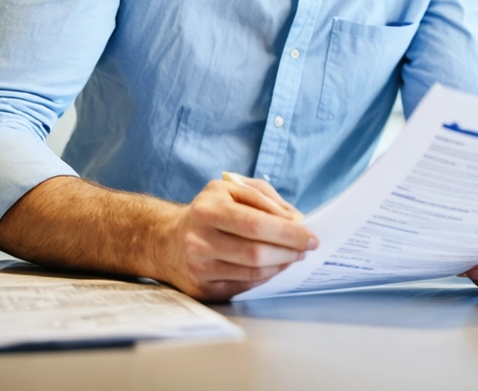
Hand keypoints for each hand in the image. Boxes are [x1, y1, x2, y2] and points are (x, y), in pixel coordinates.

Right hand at [157, 174, 317, 301]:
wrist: (166, 240)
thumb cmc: (208, 210)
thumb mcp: (231, 189)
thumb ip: (265, 198)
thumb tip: (295, 220)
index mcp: (208, 210)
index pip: (256, 224)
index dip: (288, 233)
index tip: (311, 237)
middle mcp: (199, 240)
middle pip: (256, 253)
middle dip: (290, 251)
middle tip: (307, 247)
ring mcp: (199, 268)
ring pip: (253, 273)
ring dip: (281, 265)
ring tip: (293, 255)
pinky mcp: (203, 289)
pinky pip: (245, 285)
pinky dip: (266, 276)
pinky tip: (273, 265)